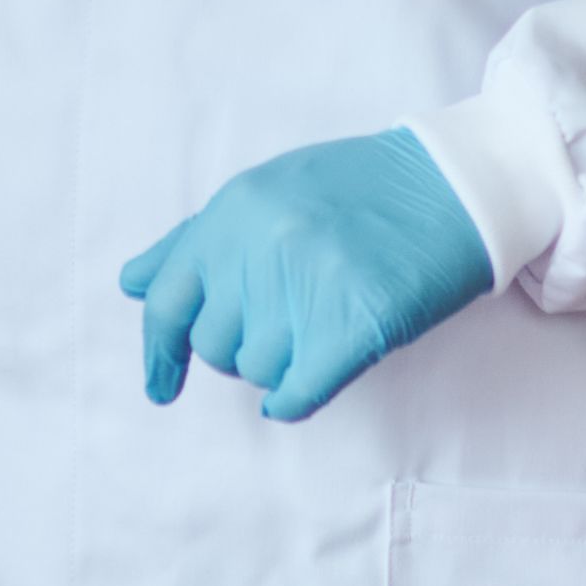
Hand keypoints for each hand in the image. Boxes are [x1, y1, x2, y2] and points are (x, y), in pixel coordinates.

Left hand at [119, 127, 494, 421]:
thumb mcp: (265, 193)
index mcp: (232, 213)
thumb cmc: (358, 190)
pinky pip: (298, 391)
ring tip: (313, 330)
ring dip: (279, 365)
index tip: (160, 387)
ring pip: (257, 370)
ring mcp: (307, 285)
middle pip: (214, 344)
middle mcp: (260, 247)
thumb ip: (195, 240)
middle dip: (239, 349)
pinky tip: (300, 390)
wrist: (452, 185)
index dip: (160, 352)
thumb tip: (133, 284)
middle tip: (283, 327)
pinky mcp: (356, 324)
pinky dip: (293, 400)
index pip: (166, 300)